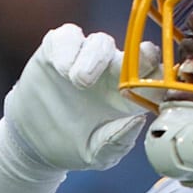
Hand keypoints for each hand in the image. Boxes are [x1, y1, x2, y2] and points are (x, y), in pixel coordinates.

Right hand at [5, 23, 159, 170]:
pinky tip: (62, 70)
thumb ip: (116, 143)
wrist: (32, 142)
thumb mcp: (96, 155)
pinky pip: (67, 37)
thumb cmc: (72, 146)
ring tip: (80, 81)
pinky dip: (67, 50)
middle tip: (125, 72)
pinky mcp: (57, 50)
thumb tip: (137, 121)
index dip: (160, 75)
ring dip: (94, 57)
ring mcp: (85, 58)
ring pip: (100, 42)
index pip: (154, 76)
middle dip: (136, 56)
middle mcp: (111, 72)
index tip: (156, 84)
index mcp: (129, 96)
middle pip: (133, 52)